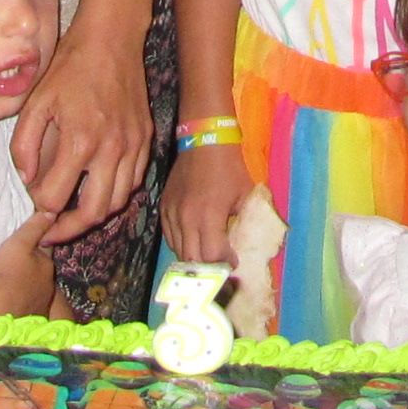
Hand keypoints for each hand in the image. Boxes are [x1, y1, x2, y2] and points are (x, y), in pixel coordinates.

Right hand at [0, 210, 58, 318]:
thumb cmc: (8, 271)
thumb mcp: (19, 243)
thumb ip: (34, 227)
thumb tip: (51, 212)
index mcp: (47, 265)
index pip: (45, 251)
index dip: (39, 246)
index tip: (31, 244)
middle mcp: (48, 285)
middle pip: (40, 274)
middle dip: (32, 270)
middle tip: (16, 266)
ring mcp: (39, 305)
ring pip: (34, 292)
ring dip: (26, 289)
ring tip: (11, 286)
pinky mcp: (29, 322)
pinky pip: (25, 308)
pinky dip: (20, 305)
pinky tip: (9, 305)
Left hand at [10, 31, 151, 243]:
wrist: (111, 39)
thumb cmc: (70, 67)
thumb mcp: (36, 102)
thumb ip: (25, 146)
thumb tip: (28, 179)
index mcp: (80, 141)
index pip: (55, 198)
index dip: (39, 208)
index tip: (32, 205)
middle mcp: (111, 150)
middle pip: (93, 213)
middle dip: (68, 229)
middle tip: (53, 230)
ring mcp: (133, 146)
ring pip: (117, 201)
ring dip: (94, 213)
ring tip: (74, 212)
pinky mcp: (145, 139)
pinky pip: (134, 181)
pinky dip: (115, 193)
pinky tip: (98, 187)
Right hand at [159, 142, 250, 266]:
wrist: (204, 140)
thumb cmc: (229, 167)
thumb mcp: (244, 195)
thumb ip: (243, 221)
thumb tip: (243, 243)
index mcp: (209, 216)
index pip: (211, 256)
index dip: (224, 263)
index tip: (233, 261)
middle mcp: (186, 219)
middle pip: (192, 260)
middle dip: (208, 267)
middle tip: (219, 265)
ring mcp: (171, 213)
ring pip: (178, 251)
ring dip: (193, 258)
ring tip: (207, 256)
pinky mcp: (163, 207)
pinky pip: (169, 237)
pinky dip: (180, 244)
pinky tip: (193, 242)